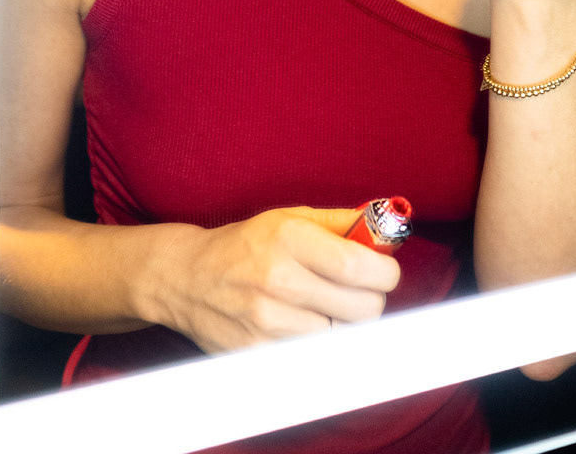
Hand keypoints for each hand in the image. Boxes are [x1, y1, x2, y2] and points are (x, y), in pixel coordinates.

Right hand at [144, 206, 400, 351]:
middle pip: (361, 309)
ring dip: (344, 323)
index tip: (386, 271)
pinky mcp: (258, 353)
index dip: (386, 273)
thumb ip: (342, 221)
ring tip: (328, 305)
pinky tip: (306, 323)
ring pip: (342, 336)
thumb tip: (388, 224)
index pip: (359, 267)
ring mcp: (267, 322)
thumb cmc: (246, 244)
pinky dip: (319, 342)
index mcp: (289, 239)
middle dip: (371, 299)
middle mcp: (278, 281)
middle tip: (359, 289)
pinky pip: (313, 356)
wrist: (187, 278)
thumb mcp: (290, 218)